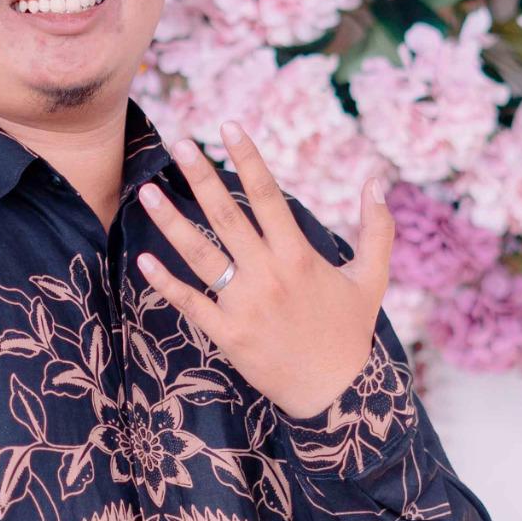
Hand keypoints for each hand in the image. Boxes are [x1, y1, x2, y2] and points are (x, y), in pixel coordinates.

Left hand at [137, 122, 393, 421]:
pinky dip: (166, 282)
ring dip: (171, 222)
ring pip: (201, 255)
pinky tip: (143, 259)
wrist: (334, 394)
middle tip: (180, 143)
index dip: (248, 159)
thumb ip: (377, 228)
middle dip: (202, 177)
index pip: (270, 196)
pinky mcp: (227, 334)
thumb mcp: (372, 278)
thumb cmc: (350, 332)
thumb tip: (378, 180)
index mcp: (300, 257)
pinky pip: (190, 303)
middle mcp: (269, 275)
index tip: (228, 126)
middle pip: (229, 216)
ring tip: (146, 192)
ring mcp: (244, 305)